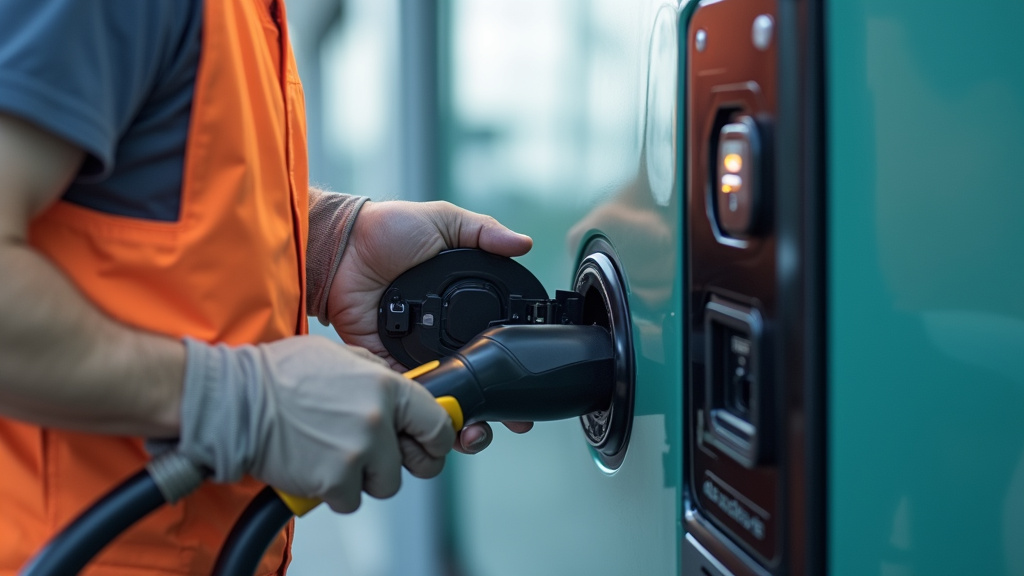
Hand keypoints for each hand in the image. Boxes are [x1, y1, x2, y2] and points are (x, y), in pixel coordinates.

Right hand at [177, 335, 454, 512]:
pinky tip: (315, 466)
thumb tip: (399, 387)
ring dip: (362, 477)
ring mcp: (357, 452)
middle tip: (374, 458)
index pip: (436, 423)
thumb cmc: (280, 374)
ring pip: (382, 485)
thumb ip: (375, 372)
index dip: (436, 439)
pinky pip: (350, 500)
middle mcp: (377, 420)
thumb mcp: (339, 355)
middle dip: (396, 463)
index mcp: (385, 387)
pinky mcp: (333, 480)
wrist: (236, 400)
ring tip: (332, 454)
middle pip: (412, 463)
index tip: (429, 444)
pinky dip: (334, 492)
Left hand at [326, 200, 534, 451]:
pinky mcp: (388, 365)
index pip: (495, 345)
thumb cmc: (386, 229)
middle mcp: (443, 336)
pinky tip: (440, 420)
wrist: (342, 246)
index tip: (533, 389)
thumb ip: (484, 232)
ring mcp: (417, 354)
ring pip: (446, 396)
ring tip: (476, 433)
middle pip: (476, 381)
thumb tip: (524, 244)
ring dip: (462, 420)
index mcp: (461, 308)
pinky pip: (410, 394)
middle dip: (495, 409)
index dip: (514, 369)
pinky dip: (424, 410)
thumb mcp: (443, 221)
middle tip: (510, 424)